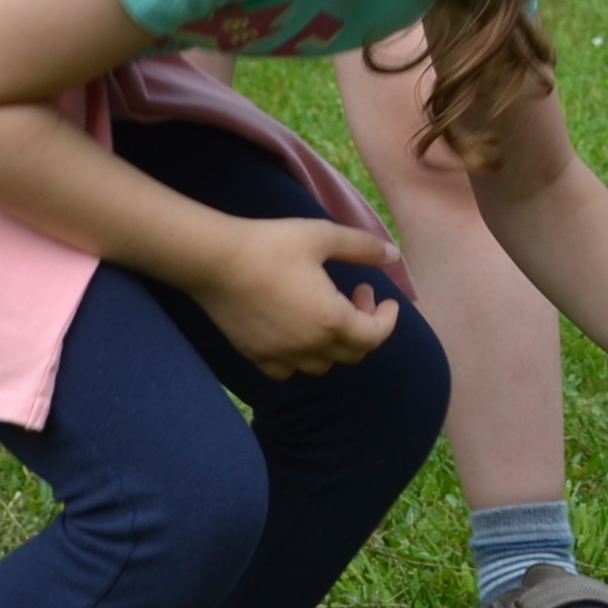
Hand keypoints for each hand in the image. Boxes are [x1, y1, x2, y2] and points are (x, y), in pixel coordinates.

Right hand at [187, 218, 402, 377]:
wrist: (213, 260)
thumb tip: (394, 255)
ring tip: (327, 313)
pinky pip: (286, 371)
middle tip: (356, 294)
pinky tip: (295, 333)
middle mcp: (309, 345)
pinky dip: (299, 358)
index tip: (387, 301)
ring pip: (322, 366)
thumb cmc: (270, 244)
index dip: (387, 320)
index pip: (375, 336)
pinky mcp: (255, 355)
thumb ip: (362, 247)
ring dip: (335, 344)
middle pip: (352, 353)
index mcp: (331, 319)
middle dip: (364, 326)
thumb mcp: (322, 236)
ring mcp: (280, 354)